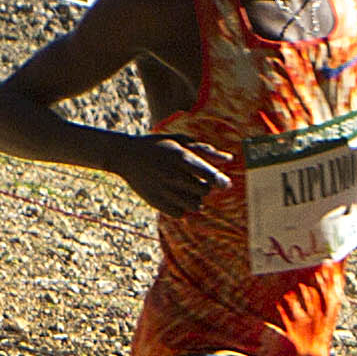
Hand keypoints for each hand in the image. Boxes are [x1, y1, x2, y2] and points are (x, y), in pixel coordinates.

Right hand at [117, 134, 233, 217]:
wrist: (127, 155)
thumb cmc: (159, 146)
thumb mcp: (180, 142)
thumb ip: (205, 150)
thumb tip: (229, 159)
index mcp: (181, 157)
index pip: (209, 175)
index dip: (220, 181)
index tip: (225, 184)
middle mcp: (173, 175)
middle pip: (204, 191)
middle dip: (205, 187)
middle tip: (196, 181)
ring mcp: (164, 190)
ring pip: (195, 206)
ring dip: (195, 199)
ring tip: (186, 189)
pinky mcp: (156, 202)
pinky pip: (180, 214)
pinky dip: (182, 208)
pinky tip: (175, 197)